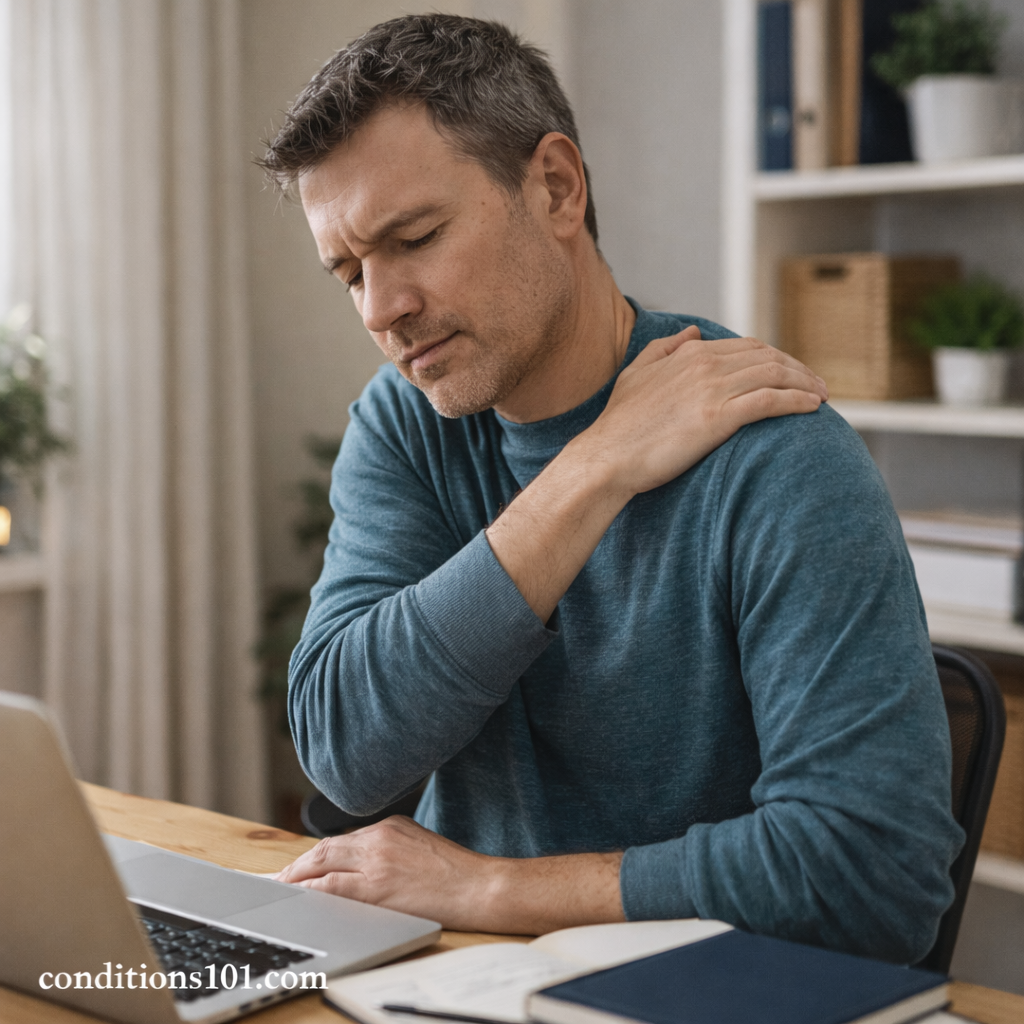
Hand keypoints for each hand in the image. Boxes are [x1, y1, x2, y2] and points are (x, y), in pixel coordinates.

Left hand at [273, 815, 623, 932]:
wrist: (481, 886)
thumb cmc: (455, 872)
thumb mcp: (418, 845)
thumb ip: (387, 849)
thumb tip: (357, 864)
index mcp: (389, 826)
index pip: (339, 841)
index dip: (312, 856)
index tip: (295, 866)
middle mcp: (379, 838)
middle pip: (324, 850)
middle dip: (296, 867)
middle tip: (275, 881)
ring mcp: (377, 862)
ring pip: (322, 866)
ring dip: (296, 880)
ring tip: (279, 892)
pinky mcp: (378, 887)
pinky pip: (333, 889)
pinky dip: (311, 893)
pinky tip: (299, 901)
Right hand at [577, 325, 827, 495]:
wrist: (607, 457)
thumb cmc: (619, 424)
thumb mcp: (636, 373)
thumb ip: (665, 347)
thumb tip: (695, 331)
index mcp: (689, 354)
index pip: (747, 346)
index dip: (776, 358)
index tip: (792, 373)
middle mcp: (704, 365)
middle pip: (768, 357)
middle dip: (798, 368)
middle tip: (818, 384)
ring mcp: (712, 390)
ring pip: (774, 375)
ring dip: (805, 383)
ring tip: (822, 397)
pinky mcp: (718, 418)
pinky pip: (770, 401)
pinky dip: (796, 401)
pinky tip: (812, 408)